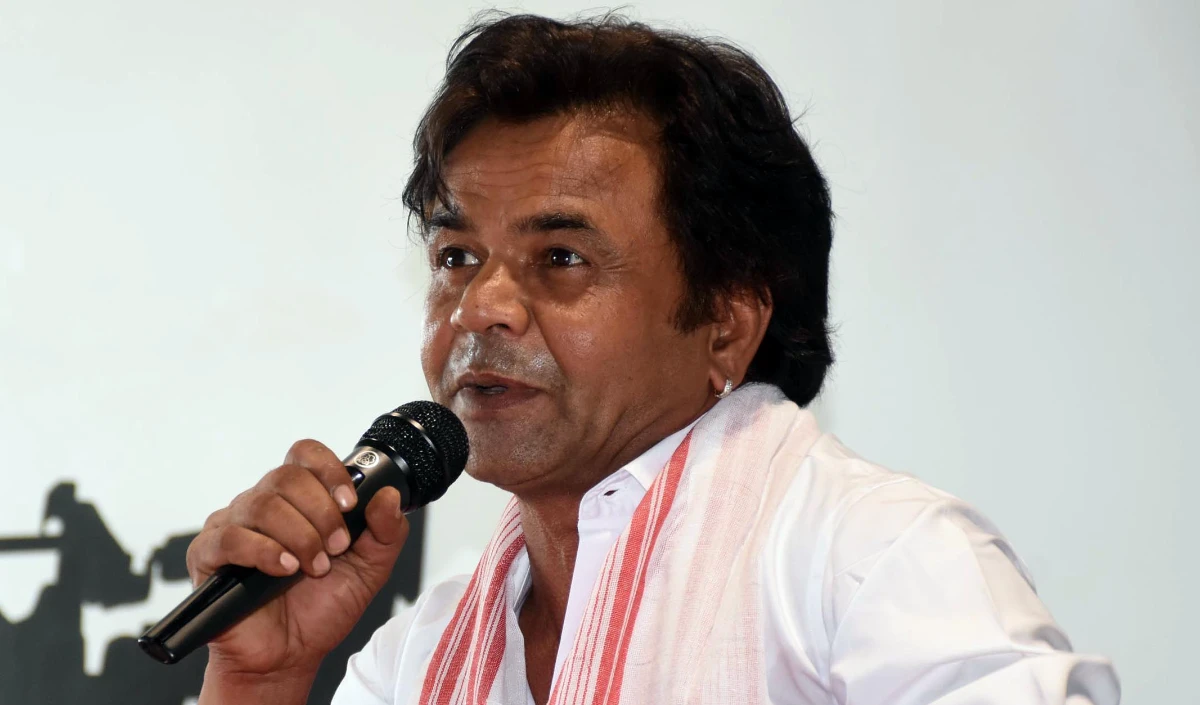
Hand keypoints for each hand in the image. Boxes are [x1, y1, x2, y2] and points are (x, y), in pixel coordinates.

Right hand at [186, 439, 409, 679]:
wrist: (290, 656)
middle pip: (286, 477)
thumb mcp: (371, 570)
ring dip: (298, 536)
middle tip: (336, 547)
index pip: (305, 454)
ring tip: (313, 567)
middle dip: (321, 512)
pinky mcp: (208, 555)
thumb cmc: (321, 609)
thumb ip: (386, 532)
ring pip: (261, 504)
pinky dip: (263, 551)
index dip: (329, 471)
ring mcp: (232, 526)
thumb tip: (389, 495)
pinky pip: (230, 536)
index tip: (350, 503)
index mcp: (299, 499)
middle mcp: (263, 504)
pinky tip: (284, 569)